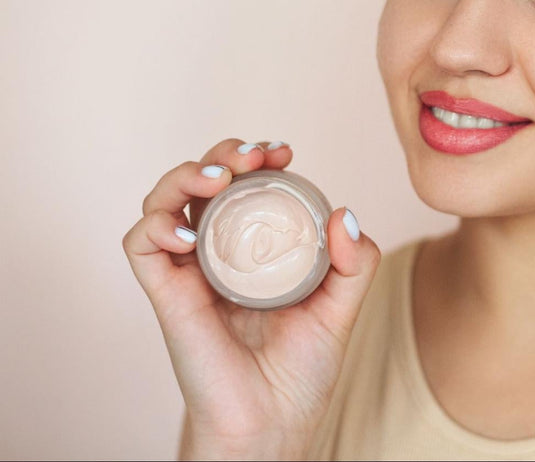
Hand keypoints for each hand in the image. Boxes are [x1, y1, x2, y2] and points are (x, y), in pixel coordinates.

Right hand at [123, 139, 380, 458]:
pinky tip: (190, 233)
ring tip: (220, 179)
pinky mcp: (166, 294)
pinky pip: (141, 245)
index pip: (246, 184)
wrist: (274, 422)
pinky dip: (156, 225)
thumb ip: (355, 262)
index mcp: (255, 247)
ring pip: (163, 200)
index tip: (284, 152)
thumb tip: (345, 214)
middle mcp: (217, 252)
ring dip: (185, 175)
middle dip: (224, 153)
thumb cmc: (303, 369)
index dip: (257, 158)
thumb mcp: (343, 305)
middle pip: (203, 181)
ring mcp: (188, 270)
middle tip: (256, 158)